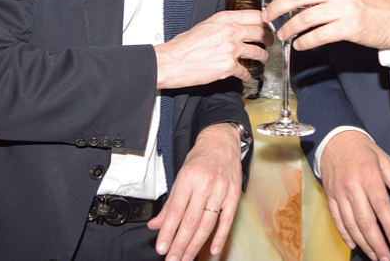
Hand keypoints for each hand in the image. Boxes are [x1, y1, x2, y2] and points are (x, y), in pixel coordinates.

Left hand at [149, 123, 243, 259]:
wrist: (222, 141)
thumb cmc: (201, 158)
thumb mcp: (181, 175)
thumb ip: (170, 203)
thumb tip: (156, 224)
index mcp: (188, 178)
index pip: (176, 211)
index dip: (168, 232)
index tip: (162, 247)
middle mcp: (205, 184)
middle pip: (191, 221)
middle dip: (180, 244)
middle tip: (172, 259)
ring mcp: (221, 190)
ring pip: (207, 223)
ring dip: (196, 245)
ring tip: (187, 258)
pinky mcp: (233, 194)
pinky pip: (227, 220)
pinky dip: (220, 237)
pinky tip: (213, 249)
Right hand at [155, 10, 272, 88]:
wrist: (172, 62)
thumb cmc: (183, 46)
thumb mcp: (205, 25)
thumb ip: (223, 24)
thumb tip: (235, 27)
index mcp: (224, 19)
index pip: (255, 15)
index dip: (266, 21)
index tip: (269, 25)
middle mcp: (231, 32)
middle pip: (261, 32)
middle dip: (269, 38)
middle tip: (270, 41)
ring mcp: (232, 49)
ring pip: (258, 52)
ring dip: (262, 57)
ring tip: (262, 58)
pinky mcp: (229, 67)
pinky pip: (245, 71)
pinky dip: (246, 75)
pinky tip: (245, 75)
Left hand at [262, 0, 389, 51]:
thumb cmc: (368, 2)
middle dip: (278, 7)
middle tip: (268, 16)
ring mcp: (344, 8)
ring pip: (305, 17)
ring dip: (289, 28)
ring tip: (282, 34)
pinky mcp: (348, 27)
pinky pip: (318, 35)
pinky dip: (305, 41)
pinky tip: (299, 44)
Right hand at [320, 131, 389, 260]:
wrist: (335, 139)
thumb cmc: (361, 150)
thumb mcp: (384, 160)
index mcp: (369, 176)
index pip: (381, 206)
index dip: (389, 227)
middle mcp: (352, 186)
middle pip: (365, 221)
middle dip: (377, 243)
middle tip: (386, 257)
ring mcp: (340, 193)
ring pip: (351, 224)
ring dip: (363, 243)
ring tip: (374, 256)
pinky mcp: (331, 196)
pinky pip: (337, 219)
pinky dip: (345, 235)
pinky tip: (354, 244)